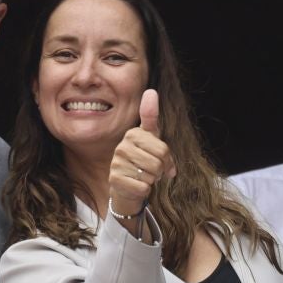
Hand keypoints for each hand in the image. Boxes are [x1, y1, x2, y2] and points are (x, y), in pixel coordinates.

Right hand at [107, 89, 171, 222]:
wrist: (127, 187)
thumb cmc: (143, 161)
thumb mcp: (151, 139)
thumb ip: (151, 118)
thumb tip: (151, 91)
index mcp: (133, 134)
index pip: (162, 149)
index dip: (167, 160)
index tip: (162, 161)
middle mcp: (122, 146)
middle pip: (158, 162)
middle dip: (160, 171)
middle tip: (152, 171)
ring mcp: (117, 163)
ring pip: (150, 175)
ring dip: (151, 180)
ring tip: (143, 177)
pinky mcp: (115, 179)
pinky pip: (143, 187)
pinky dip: (144, 190)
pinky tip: (137, 186)